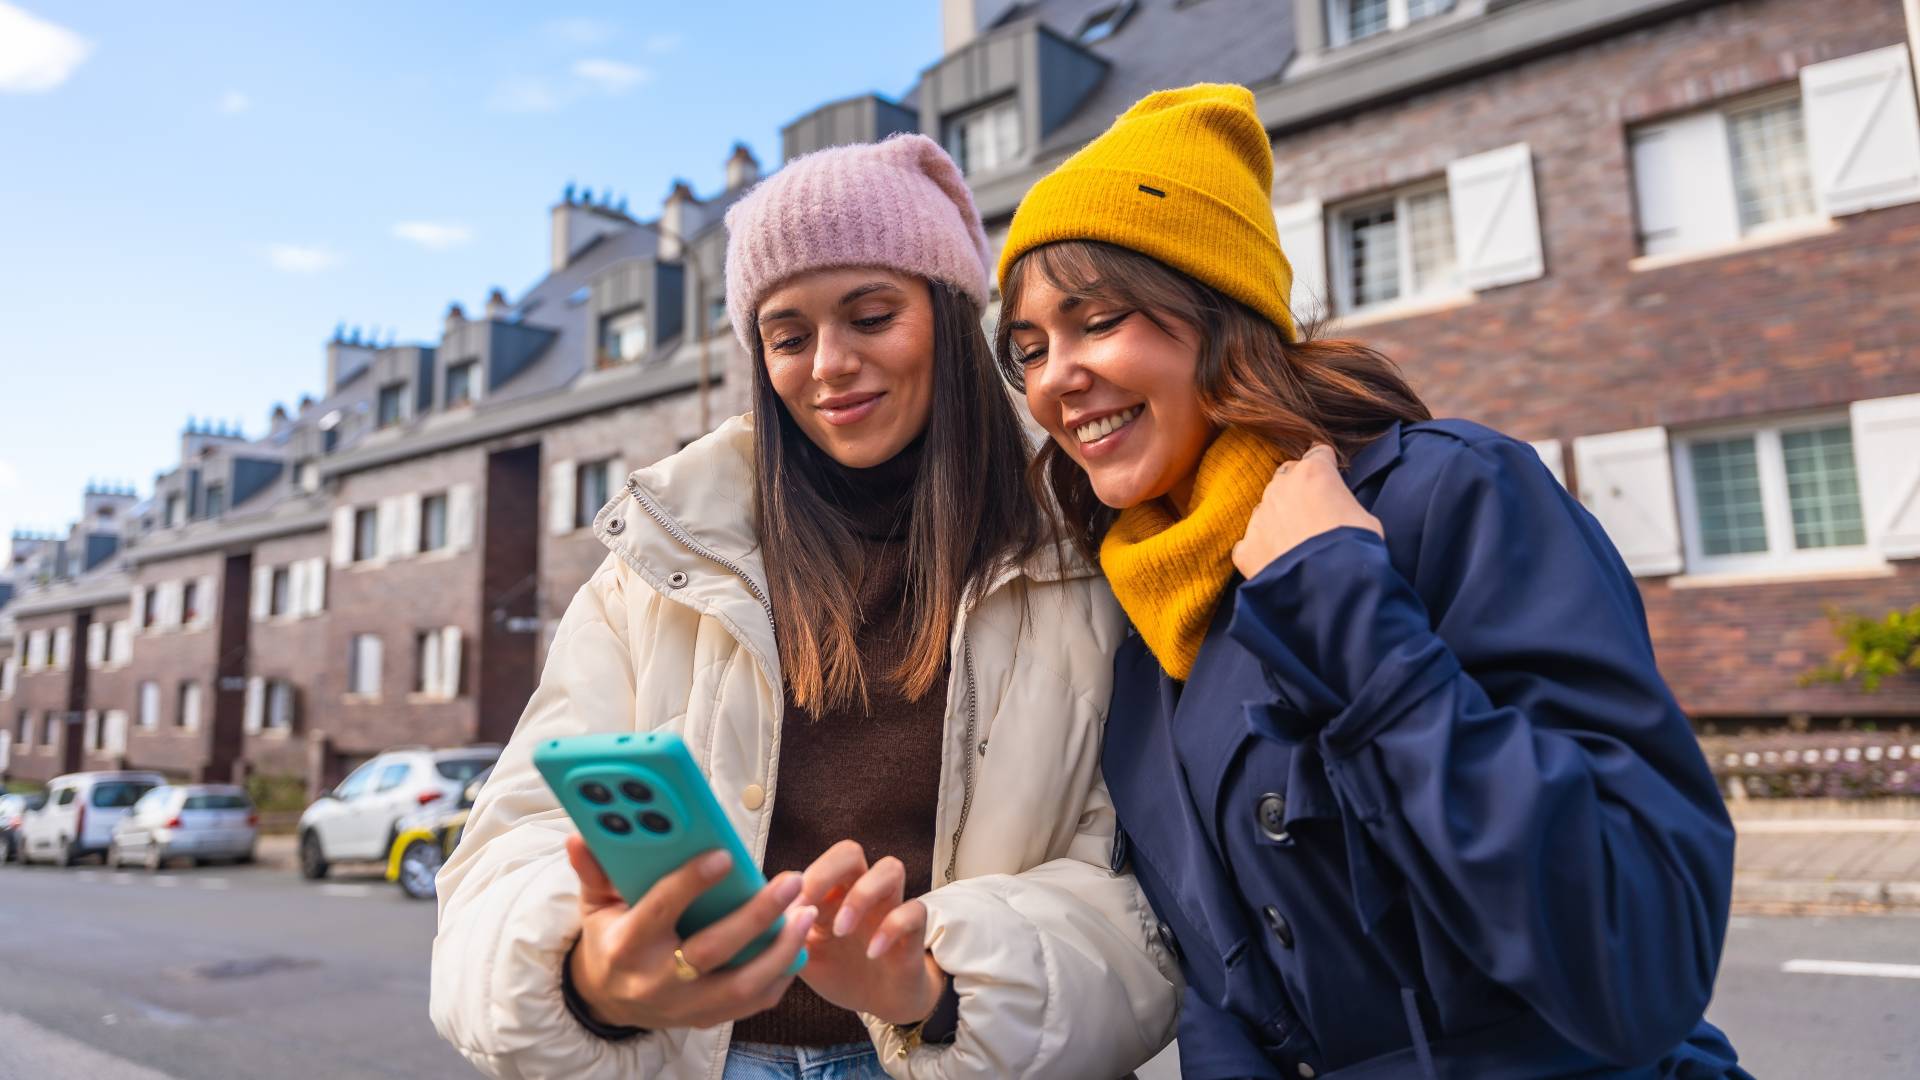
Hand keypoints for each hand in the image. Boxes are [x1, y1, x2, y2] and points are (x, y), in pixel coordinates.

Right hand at [564, 834, 815, 1030]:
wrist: (609, 1001)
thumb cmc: (610, 939)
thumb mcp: (596, 906)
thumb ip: (595, 871)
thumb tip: (580, 836)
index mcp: (625, 948)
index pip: (659, 912)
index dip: (690, 884)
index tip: (724, 855)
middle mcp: (655, 982)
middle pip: (712, 950)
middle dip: (756, 915)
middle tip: (790, 881)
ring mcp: (684, 1007)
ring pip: (741, 984)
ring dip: (780, 950)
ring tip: (805, 912)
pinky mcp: (706, 1020)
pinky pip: (752, 1004)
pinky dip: (780, 977)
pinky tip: (800, 945)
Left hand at [794, 840, 945, 1025]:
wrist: (880, 1002)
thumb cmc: (841, 972)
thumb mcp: (805, 958)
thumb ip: (785, 938)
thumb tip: (763, 919)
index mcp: (832, 894)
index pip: (816, 863)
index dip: (799, 881)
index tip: (782, 912)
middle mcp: (861, 892)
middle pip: (850, 851)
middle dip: (826, 872)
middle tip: (809, 908)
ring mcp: (890, 908)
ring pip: (890, 867)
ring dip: (860, 895)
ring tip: (841, 930)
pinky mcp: (913, 931)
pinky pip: (914, 910)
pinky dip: (892, 927)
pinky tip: (872, 952)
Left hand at [1232, 443, 1382, 579]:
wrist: (1328, 584)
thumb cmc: (1356, 547)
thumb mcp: (1366, 517)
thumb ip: (1345, 505)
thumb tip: (1341, 512)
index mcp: (1314, 472)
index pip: (1317, 454)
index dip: (1325, 465)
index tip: (1329, 476)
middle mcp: (1281, 487)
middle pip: (1287, 477)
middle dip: (1297, 489)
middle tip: (1312, 512)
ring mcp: (1259, 516)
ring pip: (1265, 509)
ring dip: (1278, 519)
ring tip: (1296, 543)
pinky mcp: (1246, 547)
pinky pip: (1250, 543)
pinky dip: (1261, 550)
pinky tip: (1277, 564)